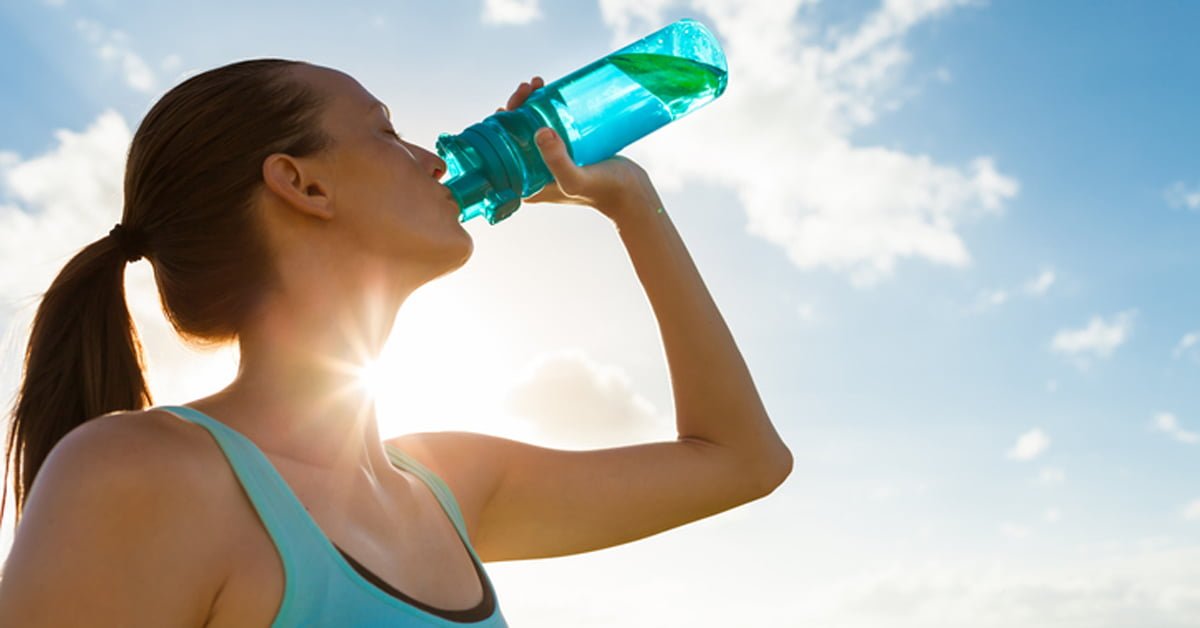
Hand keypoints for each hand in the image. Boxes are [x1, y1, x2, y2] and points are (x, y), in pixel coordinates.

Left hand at [496, 76, 663, 223]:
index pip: (502, 150)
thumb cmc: (603, 191)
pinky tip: (549, 92)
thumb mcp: (577, 179)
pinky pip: (549, 125)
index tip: (512, 103)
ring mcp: (549, 162)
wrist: (632, 194)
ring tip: (538, 84)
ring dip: (530, 103)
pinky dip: (546, 108)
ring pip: (531, 127)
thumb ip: (558, 162)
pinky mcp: (566, 151)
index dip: (501, 124)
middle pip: (515, 134)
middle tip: (529, 87)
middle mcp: (532, 173)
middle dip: (516, 107)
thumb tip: (540, 132)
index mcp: (525, 183)